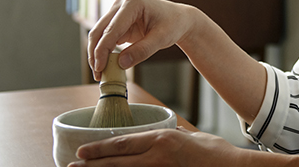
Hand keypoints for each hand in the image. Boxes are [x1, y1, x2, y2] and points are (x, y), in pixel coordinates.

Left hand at [68, 127, 248, 166]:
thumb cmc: (216, 153)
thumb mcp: (191, 137)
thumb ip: (173, 136)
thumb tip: (163, 134)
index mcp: (162, 140)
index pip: (123, 143)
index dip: (100, 149)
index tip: (82, 152)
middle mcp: (157, 156)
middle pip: (117, 162)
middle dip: (92, 165)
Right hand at [88, 0, 196, 80]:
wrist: (179, 19)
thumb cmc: (173, 25)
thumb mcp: (162, 39)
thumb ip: (142, 51)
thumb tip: (120, 64)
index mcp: (133, 3)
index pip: (111, 29)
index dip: (102, 50)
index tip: (100, 69)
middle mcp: (121, 4)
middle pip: (99, 31)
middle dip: (95, 54)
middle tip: (98, 75)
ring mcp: (117, 11)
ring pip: (99, 34)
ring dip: (97, 54)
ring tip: (100, 74)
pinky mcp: (117, 20)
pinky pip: (105, 37)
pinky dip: (103, 51)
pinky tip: (106, 66)